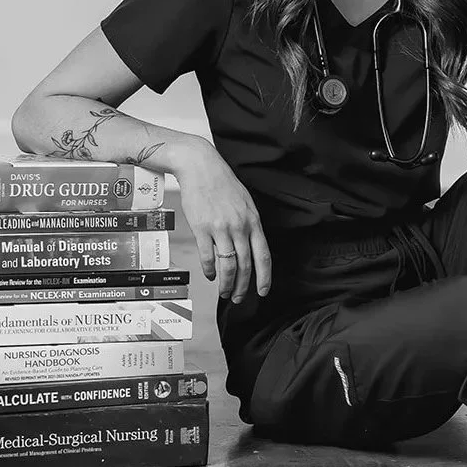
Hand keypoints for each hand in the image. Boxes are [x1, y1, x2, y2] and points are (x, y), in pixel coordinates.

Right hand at [174, 140, 271, 302]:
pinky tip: (210, 275)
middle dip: (243, 286)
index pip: (263, 256)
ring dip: (227, 283)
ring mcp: (220, 228)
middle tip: (239, 298)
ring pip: (228, 265)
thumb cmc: (223, 183)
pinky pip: (207, 257)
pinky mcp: (202, 228)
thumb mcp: (245, 203)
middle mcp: (239, 226)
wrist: (201, 167)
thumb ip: (248, 225)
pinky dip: (210, 270)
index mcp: (253, 221)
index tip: (263, 291)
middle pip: (245, 265)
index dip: (265, 277)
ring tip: (224, 292)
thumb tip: (249, 247)